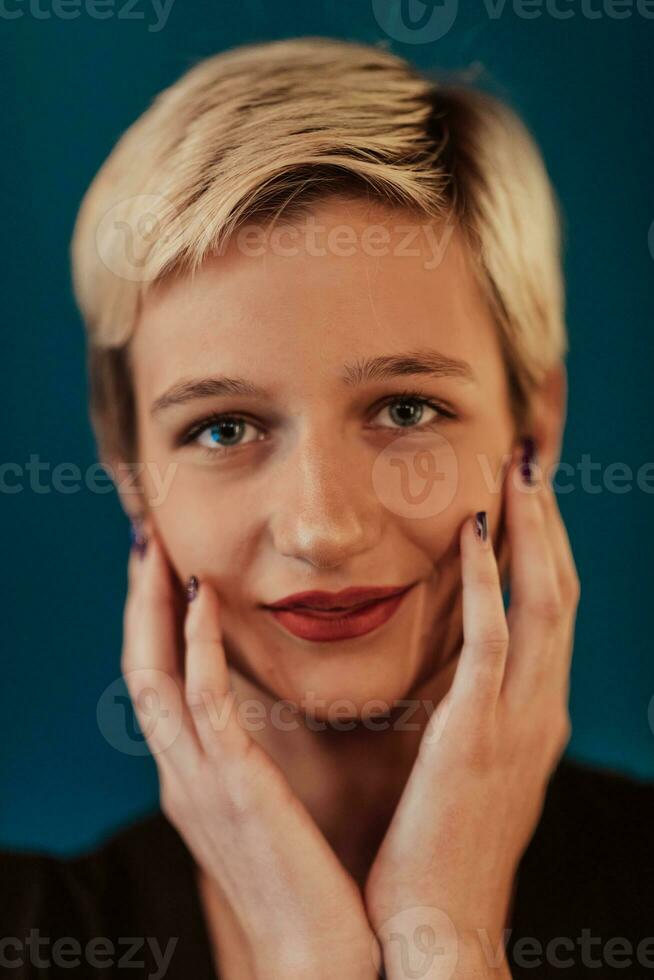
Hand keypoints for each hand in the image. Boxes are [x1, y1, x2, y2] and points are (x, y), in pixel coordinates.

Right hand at [121, 526, 379, 979]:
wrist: (322, 960)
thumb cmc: (310, 883)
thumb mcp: (271, 809)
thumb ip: (260, 759)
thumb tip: (275, 710)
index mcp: (193, 777)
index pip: (157, 683)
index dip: (152, 624)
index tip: (167, 570)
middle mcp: (182, 774)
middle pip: (139, 668)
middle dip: (138, 602)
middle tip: (146, 540)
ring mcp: (199, 781)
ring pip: (153, 674)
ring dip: (152, 607)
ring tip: (158, 548)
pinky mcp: (233, 787)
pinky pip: (202, 700)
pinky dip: (197, 642)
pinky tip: (205, 595)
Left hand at [364, 443, 579, 978]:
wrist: (440, 926)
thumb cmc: (443, 847)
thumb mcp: (469, 766)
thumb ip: (472, 710)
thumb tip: (455, 665)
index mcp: (536, 714)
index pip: (552, 610)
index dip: (544, 547)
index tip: (525, 496)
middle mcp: (541, 708)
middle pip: (561, 591)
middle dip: (548, 522)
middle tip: (530, 461)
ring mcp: (518, 720)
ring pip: (543, 601)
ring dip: (532, 531)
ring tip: (516, 473)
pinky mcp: (477, 733)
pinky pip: (493, 641)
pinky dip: (488, 580)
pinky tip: (475, 533)